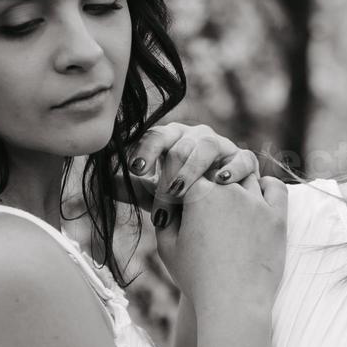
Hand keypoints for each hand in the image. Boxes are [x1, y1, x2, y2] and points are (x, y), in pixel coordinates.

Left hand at [113, 122, 260, 228]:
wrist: (219, 210)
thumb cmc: (180, 198)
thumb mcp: (152, 195)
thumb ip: (130, 188)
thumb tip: (101, 184)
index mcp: (171, 139)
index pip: (156, 136)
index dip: (146, 151)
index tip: (137, 169)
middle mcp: (196, 137)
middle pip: (181, 144)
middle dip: (169, 171)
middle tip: (161, 194)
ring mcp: (222, 146)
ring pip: (208, 147)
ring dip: (194, 170)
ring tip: (184, 192)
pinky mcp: (245, 160)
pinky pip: (242, 159)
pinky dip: (231, 169)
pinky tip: (220, 182)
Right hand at [156, 175, 287, 306]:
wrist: (233, 303)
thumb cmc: (197, 279)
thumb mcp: (168, 247)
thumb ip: (165, 216)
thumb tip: (167, 196)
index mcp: (198, 193)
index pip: (186, 168)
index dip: (181, 179)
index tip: (179, 193)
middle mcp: (228, 190)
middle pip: (216, 169)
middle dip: (207, 179)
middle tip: (204, 198)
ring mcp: (256, 202)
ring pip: (245, 174)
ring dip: (235, 182)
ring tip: (229, 199)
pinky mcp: (277, 216)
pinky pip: (275, 187)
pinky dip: (266, 186)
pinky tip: (257, 196)